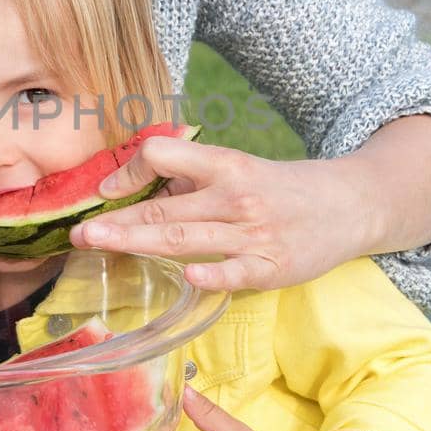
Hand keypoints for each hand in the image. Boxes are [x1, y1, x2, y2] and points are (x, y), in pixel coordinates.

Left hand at [67, 138, 372, 291]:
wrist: (352, 204)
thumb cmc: (284, 188)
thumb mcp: (241, 168)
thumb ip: (194, 177)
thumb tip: (141, 183)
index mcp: (225, 165)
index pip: (163, 155)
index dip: (129, 170)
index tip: (105, 190)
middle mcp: (234, 196)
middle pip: (165, 205)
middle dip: (118, 220)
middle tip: (78, 233)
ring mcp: (252, 233)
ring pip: (186, 237)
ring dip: (139, 241)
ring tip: (101, 245)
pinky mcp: (271, 267)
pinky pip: (235, 272)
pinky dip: (212, 273)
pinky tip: (188, 275)